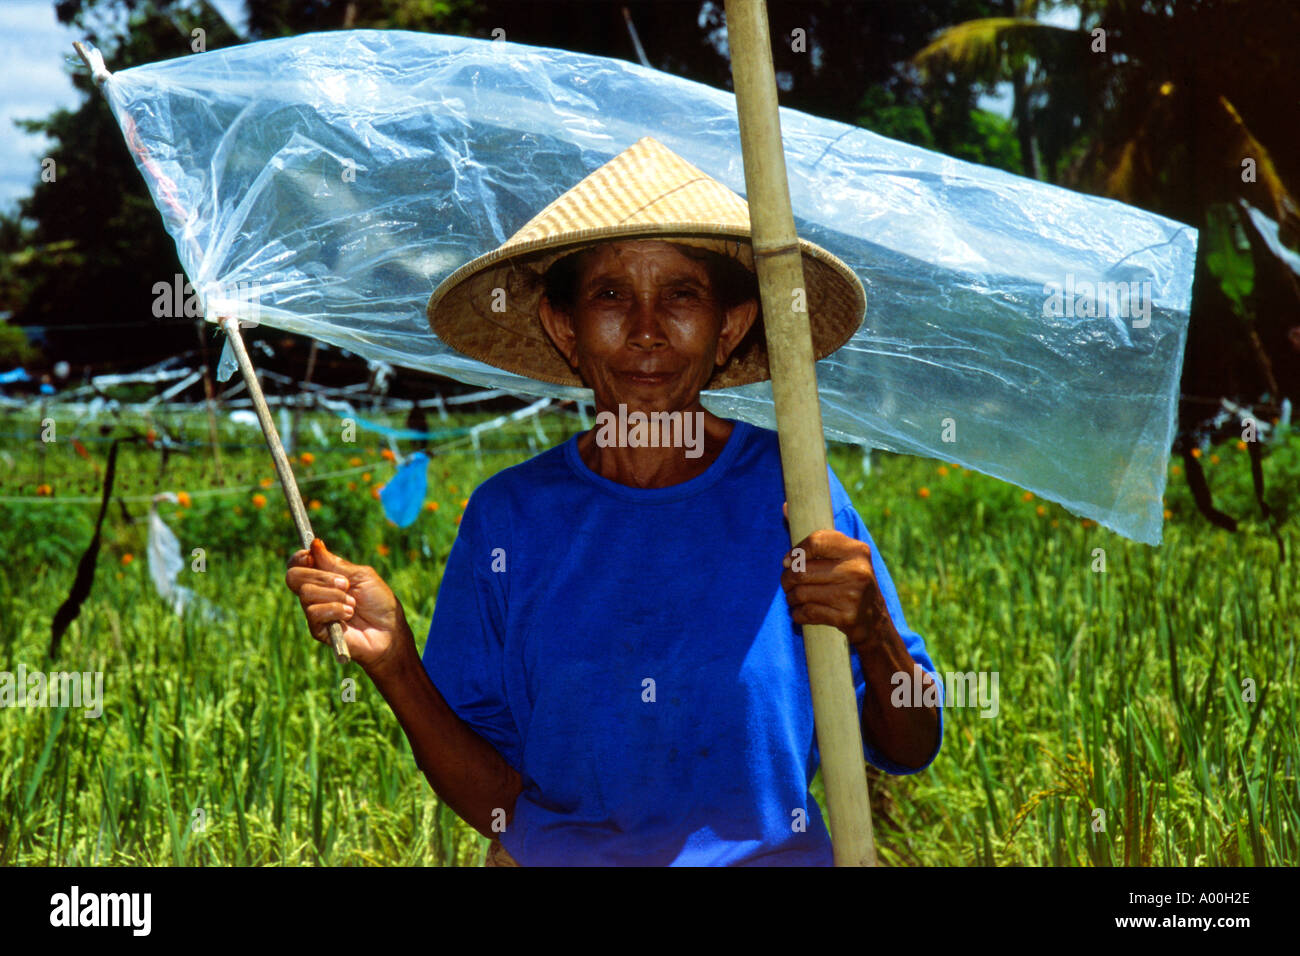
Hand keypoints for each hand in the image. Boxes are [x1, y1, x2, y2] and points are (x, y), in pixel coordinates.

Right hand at [285, 538, 413, 675]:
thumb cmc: (379, 602)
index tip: (312, 556)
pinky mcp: (318, 629)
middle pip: (293, 576)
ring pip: (306, 593)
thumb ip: (336, 563)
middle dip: (320, 576)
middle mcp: (315, 593)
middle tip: (345, 584)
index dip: (300, 557)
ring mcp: (315, 611)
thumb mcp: (361, 576)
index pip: (297, 563)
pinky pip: (314, 612)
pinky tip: (349, 615)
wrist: (390, 631)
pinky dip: (335, 610)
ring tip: (353, 604)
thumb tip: (314, 544)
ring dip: (334, 595)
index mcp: (324, 577)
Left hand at [779, 501, 891, 649]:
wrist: (874, 619)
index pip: (815, 541)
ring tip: (793, 597)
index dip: (794, 552)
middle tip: (787, 583)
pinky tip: (801, 611)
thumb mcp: (840, 555)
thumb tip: (785, 506)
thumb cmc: (849, 579)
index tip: (787, 561)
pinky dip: (798, 613)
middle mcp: (857, 570)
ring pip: (801, 593)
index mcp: (857, 549)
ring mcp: (853, 595)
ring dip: (791, 598)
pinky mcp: (847, 617)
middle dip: (787, 579)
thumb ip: (813, 535)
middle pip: (802, 571)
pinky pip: (807, 613)